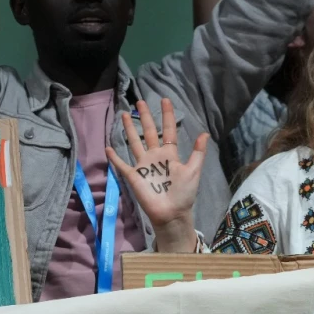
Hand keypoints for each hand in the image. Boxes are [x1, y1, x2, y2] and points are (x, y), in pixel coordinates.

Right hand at [106, 98, 209, 252]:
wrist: (172, 212)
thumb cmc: (184, 193)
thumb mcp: (194, 170)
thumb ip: (198, 152)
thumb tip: (204, 133)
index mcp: (170, 154)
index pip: (169, 130)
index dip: (168, 116)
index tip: (165, 100)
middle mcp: (155, 155)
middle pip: (149, 132)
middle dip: (146, 116)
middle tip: (140, 101)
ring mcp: (143, 164)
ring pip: (134, 142)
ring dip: (129, 129)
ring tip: (125, 114)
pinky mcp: (133, 175)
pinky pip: (121, 164)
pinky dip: (114, 157)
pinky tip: (108, 147)